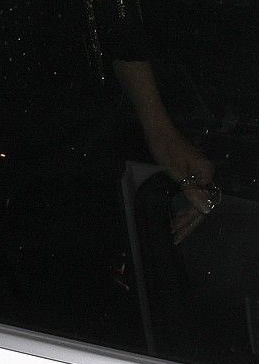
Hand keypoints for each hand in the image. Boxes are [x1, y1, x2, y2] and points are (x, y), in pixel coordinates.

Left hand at [143, 118, 216, 243]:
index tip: (177, 233)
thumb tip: (205, 209)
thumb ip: (191, 190)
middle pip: (200, 204)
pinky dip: (183, 205)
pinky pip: (191, 193)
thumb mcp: (175, 170)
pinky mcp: (191, 171)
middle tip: (175, 236)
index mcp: (206, 173)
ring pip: (195, 200)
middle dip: (187, 222)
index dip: (189, 221)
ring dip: (185, 215)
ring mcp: (199, 173)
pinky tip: (176, 215)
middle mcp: (206, 174)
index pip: (202, 204)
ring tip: (173, 229)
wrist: (157, 127)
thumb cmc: (164, 146)